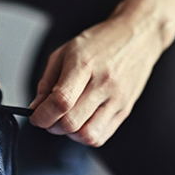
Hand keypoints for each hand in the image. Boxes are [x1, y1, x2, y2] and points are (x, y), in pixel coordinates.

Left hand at [29, 13, 166, 146]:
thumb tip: (36, 108)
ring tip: (67, 120)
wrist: (138, 38)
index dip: (43, 115)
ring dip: (70, 134)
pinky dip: (86, 136)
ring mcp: (117, 99)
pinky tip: (83, 122)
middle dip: (52, 126)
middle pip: (72, 122)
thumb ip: (47, 81)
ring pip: (87, 135)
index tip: (36, 117)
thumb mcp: (66, 51)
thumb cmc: (101, 42)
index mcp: (85, 64)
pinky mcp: (125, 110)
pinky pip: (102, 136)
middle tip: (49, 118)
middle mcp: (104, 83)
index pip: (61, 101)